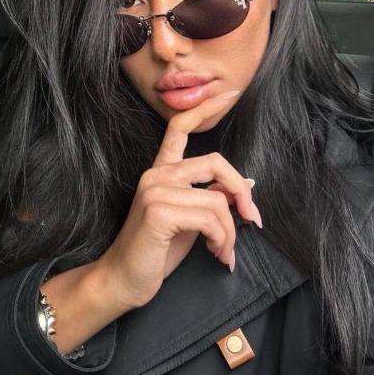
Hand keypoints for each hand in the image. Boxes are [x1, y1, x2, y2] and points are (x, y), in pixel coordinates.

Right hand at [99, 90, 261, 310]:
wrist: (122, 282)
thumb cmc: (154, 253)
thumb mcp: (188, 221)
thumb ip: (209, 198)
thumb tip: (244, 185)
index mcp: (161, 172)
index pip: (180, 126)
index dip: (206, 106)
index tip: (231, 92)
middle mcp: (156, 175)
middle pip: (214, 161)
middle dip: (241, 192)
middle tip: (252, 219)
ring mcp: (155, 191)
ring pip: (217, 200)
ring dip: (230, 233)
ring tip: (224, 252)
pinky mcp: (159, 212)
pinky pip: (210, 218)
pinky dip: (222, 240)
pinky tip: (217, 255)